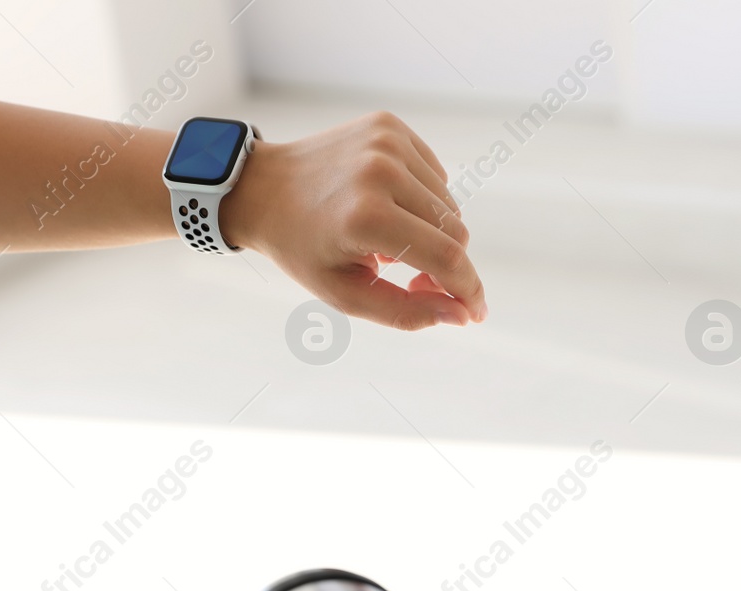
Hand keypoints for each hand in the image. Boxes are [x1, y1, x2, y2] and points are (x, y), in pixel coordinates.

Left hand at [222, 112, 486, 330]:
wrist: (264, 188)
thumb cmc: (304, 248)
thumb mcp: (346, 294)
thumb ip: (407, 311)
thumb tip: (462, 314)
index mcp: (366, 217)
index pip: (447, 257)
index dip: (468, 288)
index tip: (476, 311)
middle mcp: (380, 172)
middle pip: (455, 230)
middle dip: (447, 264)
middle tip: (416, 281)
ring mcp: (387, 143)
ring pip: (449, 204)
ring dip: (431, 231)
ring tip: (389, 241)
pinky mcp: (390, 126)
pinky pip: (434, 176)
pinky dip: (422, 200)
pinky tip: (389, 207)